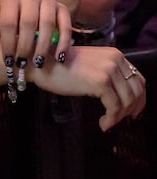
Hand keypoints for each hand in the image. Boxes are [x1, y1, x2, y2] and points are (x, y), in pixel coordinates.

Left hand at [0, 0, 72, 78]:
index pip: (9, 21)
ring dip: (43, 46)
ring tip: (37, 63)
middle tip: (22, 63)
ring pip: (48, 24)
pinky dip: (64, 43)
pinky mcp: (63, 8)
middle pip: (28, 23)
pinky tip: (59, 58)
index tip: (8, 60)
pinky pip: (66, 26)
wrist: (19, 7)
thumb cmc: (1, 13)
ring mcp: (48, 0)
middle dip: (25, 46)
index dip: (8, 42)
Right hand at [27, 45, 145, 131]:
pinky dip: (111, 119)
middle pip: (136, 91)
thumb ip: (107, 73)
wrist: (39, 63)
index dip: (139, 98)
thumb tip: (123, 96)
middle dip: (131, 109)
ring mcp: (108, 70)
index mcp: (115, 54)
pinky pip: (114, 107)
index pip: (138, 79)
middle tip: (121, 120)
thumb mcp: (90, 65)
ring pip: (127, 101)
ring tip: (107, 122)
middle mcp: (115, 59)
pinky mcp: (100, 83)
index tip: (133, 111)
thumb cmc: (59, 66)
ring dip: (119, 116)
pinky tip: (103, 124)